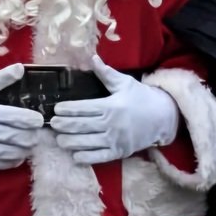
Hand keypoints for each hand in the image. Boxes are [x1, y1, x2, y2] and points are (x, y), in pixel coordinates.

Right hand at [0, 63, 43, 168]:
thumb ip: (2, 78)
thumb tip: (21, 68)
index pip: (18, 118)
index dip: (33, 120)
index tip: (38, 119)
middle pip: (17, 137)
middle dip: (32, 136)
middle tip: (37, 133)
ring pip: (10, 153)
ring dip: (24, 150)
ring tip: (30, 144)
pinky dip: (12, 161)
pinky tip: (18, 156)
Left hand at [50, 56, 178, 165]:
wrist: (163, 117)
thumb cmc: (142, 98)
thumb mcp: (125, 83)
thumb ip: (106, 73)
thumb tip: (92, 58)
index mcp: (111, 106)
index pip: (84, 108)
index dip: (68, 109)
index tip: (57, 109)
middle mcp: (111, 124)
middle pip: (82, 126)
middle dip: (65, 126)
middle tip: (52, 125)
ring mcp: (115, 140)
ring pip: (88, 142)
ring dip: (71, 142)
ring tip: (59, 140)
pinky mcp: (120, 151)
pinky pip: (100, 157)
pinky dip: (86, 157)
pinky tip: (75, 156)